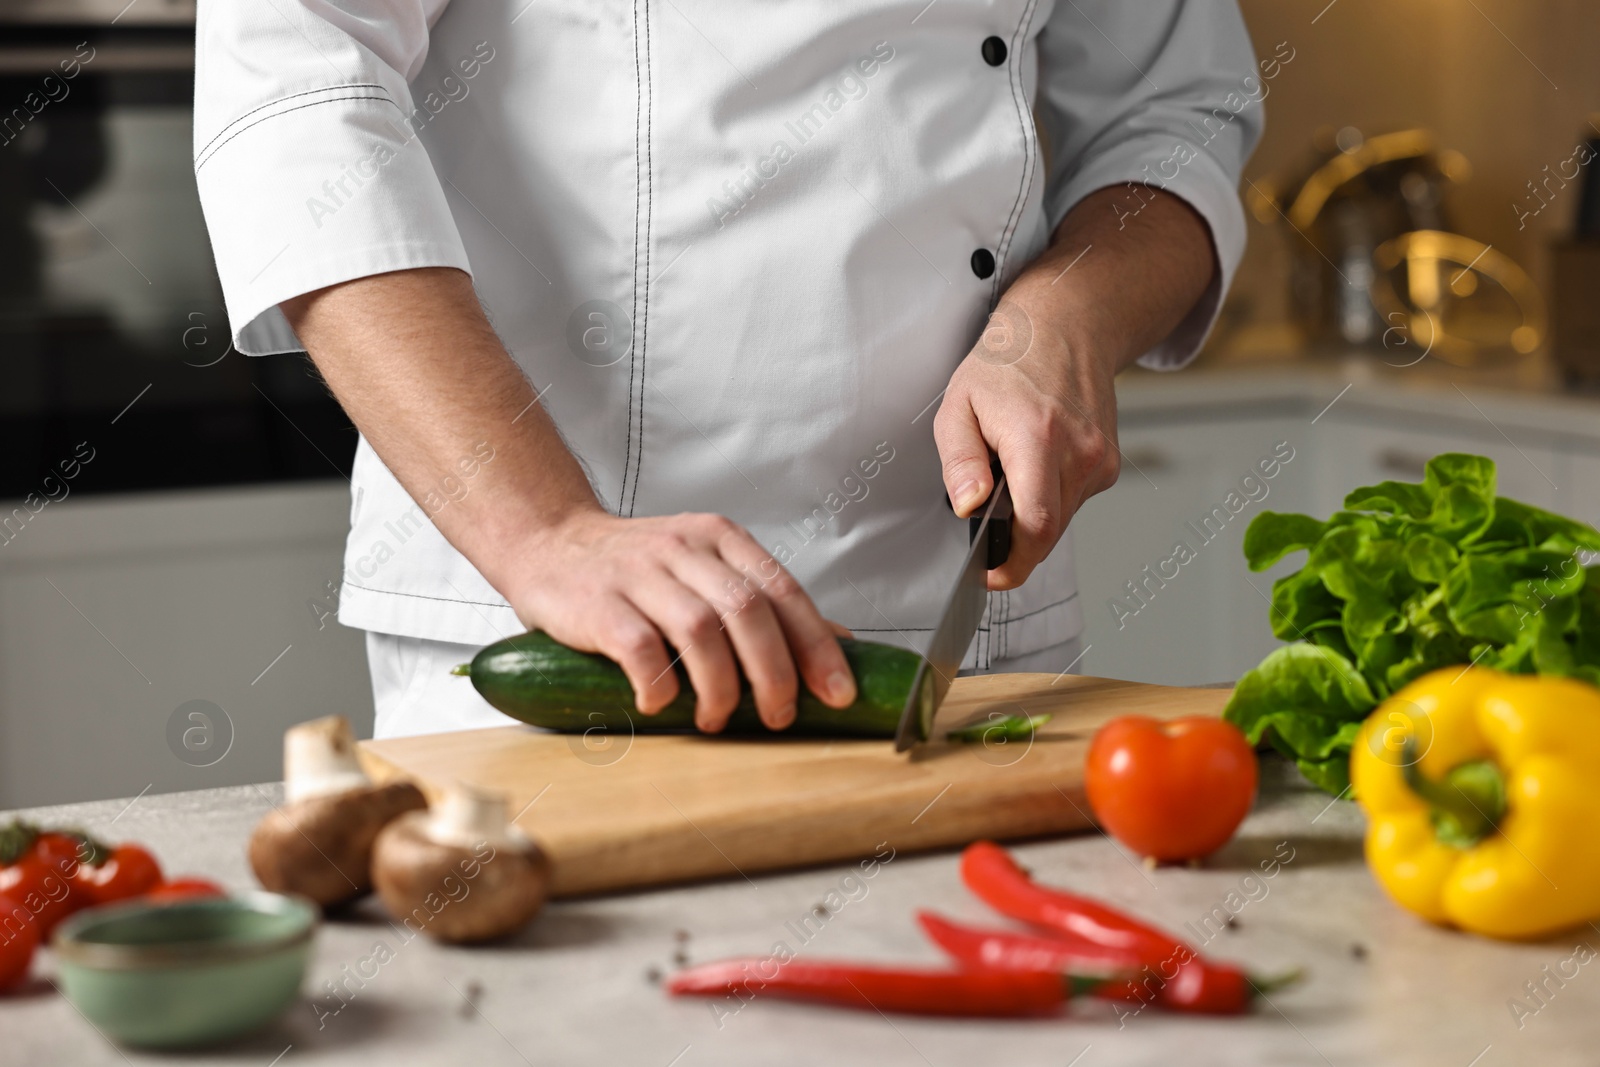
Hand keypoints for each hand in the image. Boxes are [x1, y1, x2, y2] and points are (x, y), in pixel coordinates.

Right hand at [501, 508, 856, 731]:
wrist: (547, 542)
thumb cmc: (634, 568)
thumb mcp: (706, 570)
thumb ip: (764, 602)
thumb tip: (840, 643)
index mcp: (721, 538)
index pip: (784, 591)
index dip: (817, 647)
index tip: (837, 692)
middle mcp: (685, 548)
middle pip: (749, 612)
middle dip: (774, 675)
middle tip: (778, 716)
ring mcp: (639, 572)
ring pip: (701, 631)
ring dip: (720, 688)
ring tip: (718, 719)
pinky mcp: (598, 602)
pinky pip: (640, 648)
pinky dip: (660, 686)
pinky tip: (661, 705)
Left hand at [933, 304, 1119, 589]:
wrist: (1066, 327)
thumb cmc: (1008, 362)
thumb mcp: (959, 404)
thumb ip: (960, 461)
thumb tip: (969, 507)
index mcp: (1038, 438)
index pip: (1037, 526)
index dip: (1013, 562)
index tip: (990, 575)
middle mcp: (1080, 453)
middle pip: (1048, 532)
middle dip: (1014, 539)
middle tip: (986, 515)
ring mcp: (1102, 460)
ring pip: (1061, 519)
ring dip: (1031, 514)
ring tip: (1010, 471)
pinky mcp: (1110, 465)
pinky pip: (1074, 501)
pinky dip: (1049, 496)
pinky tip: (1036, 462)